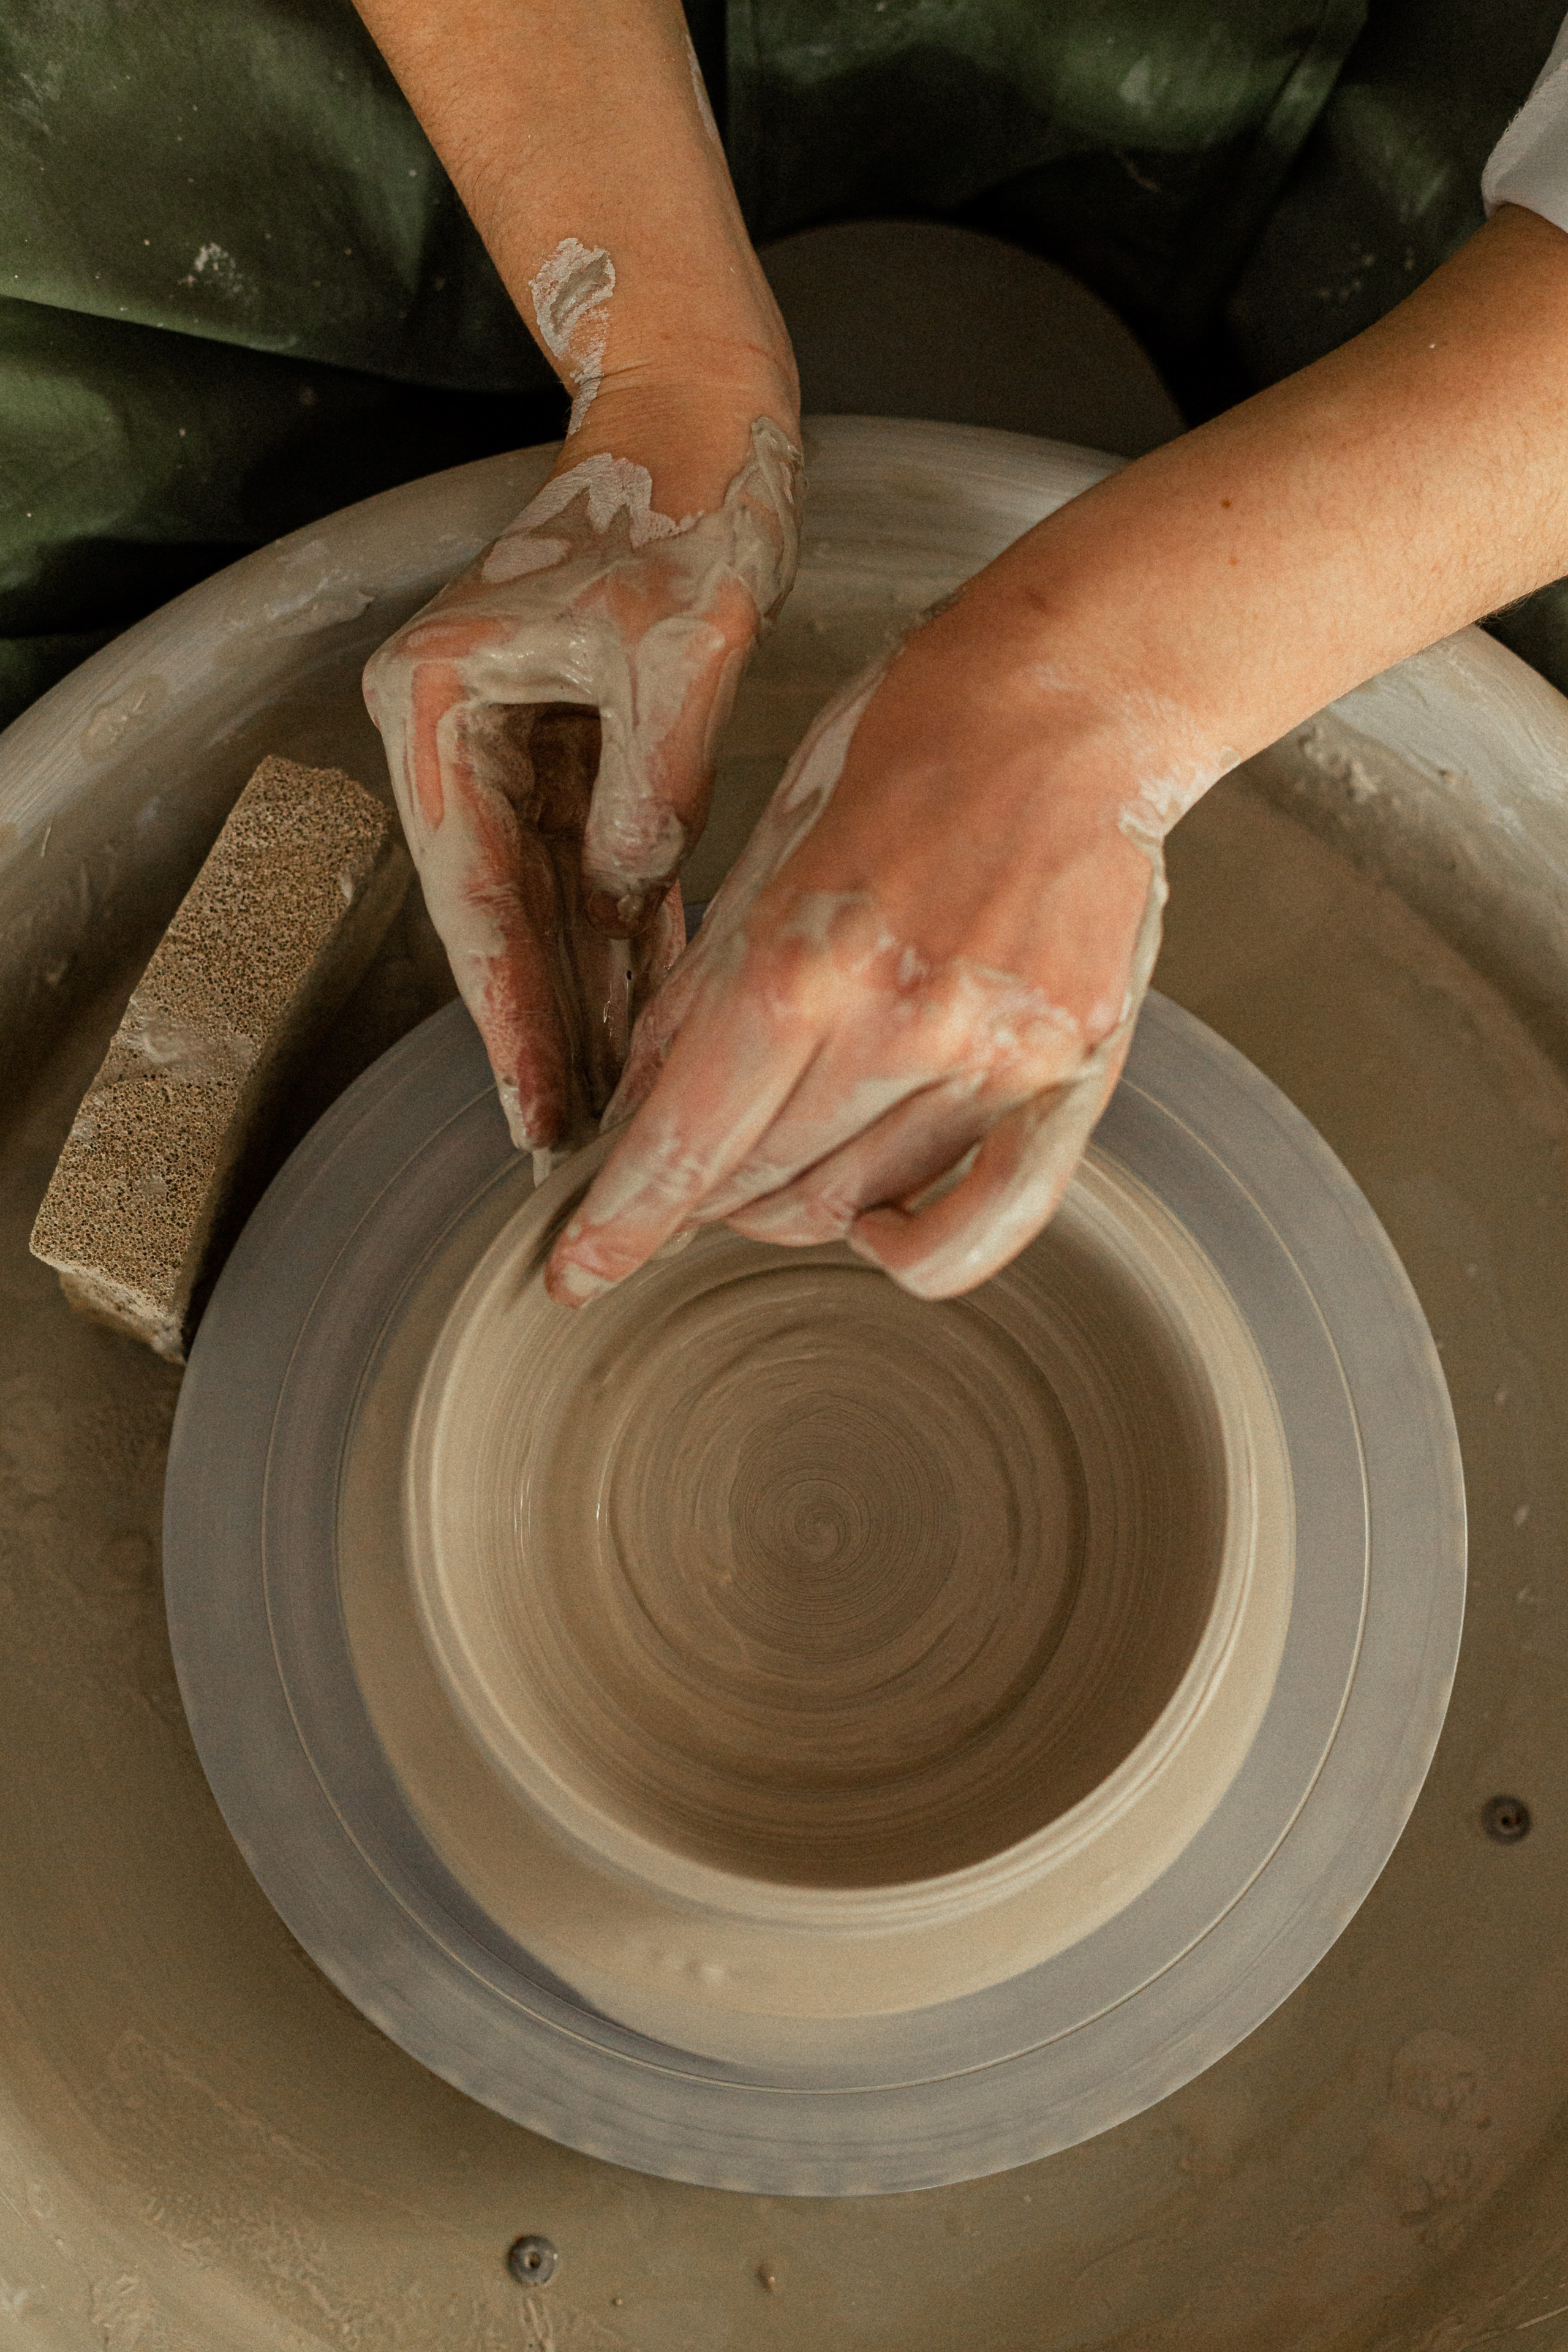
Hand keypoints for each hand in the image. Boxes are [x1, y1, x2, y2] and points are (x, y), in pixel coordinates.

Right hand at [362, 404, 800, 1159]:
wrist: (699, 415)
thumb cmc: (684, 501)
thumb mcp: (673, 645)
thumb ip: (648, 783)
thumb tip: (631, 896)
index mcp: (434, 701)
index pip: (472, 891)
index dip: (509, 1010)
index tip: (534, 1109)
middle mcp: (454, 733)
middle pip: (498, 915)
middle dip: (540, 1030)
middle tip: (570, 1148)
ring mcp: (510, 744)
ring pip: (545, 905)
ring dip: (582, 1000)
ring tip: (611, 1110)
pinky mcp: (570, 748)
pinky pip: (594, 867)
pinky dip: (625, 937)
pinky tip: (647, 1014)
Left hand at [543, 572, 1184, 1304]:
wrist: (1074, 701)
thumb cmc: (914, 742)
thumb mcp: (770, 844)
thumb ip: (706, 989)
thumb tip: (643, 1106)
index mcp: (806, 958)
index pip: (688, 1141)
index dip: (622, 1222)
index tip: (578, 1269)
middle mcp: (903, 1023)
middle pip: (761, 1182)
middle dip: (702, 1195)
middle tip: (690, 1172)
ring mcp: (997, 1057)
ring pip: (855, 1204)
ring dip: (794, 1203)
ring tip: (782, 1156)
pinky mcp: (1073, 1072)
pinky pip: (989, 1222)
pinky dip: (919, 1249)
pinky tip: (879, 1228)